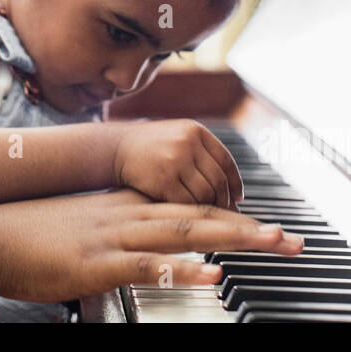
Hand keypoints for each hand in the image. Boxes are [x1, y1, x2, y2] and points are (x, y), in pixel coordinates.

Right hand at [0, 189, 303, 302]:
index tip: (269, 226)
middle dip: (251, 227)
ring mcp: (115, 238)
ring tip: (272, 243)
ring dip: (234, 238)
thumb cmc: (33, 235)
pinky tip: (212, 275)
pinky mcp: (98, 264)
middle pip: (202, 216)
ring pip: (186, 233)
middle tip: (292, 237)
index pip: (191, 207)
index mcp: (128, 207)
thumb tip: (150, 242)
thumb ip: (120, 229)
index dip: (233, 216)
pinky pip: (148, 266)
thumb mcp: (86, 224)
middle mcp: (129, 216)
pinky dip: (184, 270)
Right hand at [111, 119, 243, 207]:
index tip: (237, 197)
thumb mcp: (176, 139)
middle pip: (217, 179)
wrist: (113, 149)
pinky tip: (188, 220)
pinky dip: (190, 214)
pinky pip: (187, 202)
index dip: (235, 182)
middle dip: (223, 201)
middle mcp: (188, 142)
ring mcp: (175, 159)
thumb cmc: (147, 149)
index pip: (226, 160)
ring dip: (208, 210)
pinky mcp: (163, 179)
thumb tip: (232, 189)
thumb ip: (201, 155)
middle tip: (224, 216)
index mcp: (195, 130)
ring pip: (205, 193)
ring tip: (207, 221)